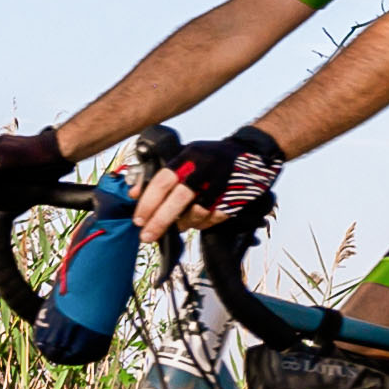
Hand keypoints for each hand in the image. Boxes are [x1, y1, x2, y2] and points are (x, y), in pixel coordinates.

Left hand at [138, 123, 283, 244]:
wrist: (253, 153)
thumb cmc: (213, 155)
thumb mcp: (185, 155)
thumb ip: (160, 174)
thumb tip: (134, 193)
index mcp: (190, 156)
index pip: (163, 181)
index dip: (148, 202)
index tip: (138, 220)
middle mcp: (206, 169)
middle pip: (178, 200)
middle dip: (159, 221)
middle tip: (147, 236)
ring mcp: (223, 185)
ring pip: (197, 213)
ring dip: (183, 224)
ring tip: (176, 227)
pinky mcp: (236, 198)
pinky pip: (214, 218)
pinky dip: (202, 224)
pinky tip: (196, 223)